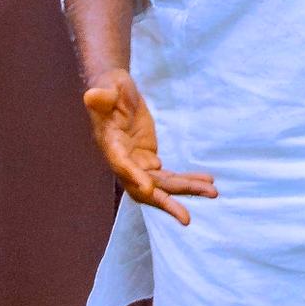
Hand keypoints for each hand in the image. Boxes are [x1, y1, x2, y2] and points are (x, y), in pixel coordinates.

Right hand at [81, 71, 215, 226]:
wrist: (114, 93)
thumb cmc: (110, 88)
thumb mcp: (108, 87)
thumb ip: (101, 95)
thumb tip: (92, 95)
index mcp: (110, 146)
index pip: (122, 165)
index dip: (134, 177)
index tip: (149, 188)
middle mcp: (123, 162)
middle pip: (145, 187)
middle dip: (166, 201)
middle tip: (186, 218)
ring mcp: (138, 163)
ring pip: (162, 184)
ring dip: (186, 190)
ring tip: (212, 192)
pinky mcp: (149, 160)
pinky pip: (169, 176)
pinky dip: (188, 180)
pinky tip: (208, 182)